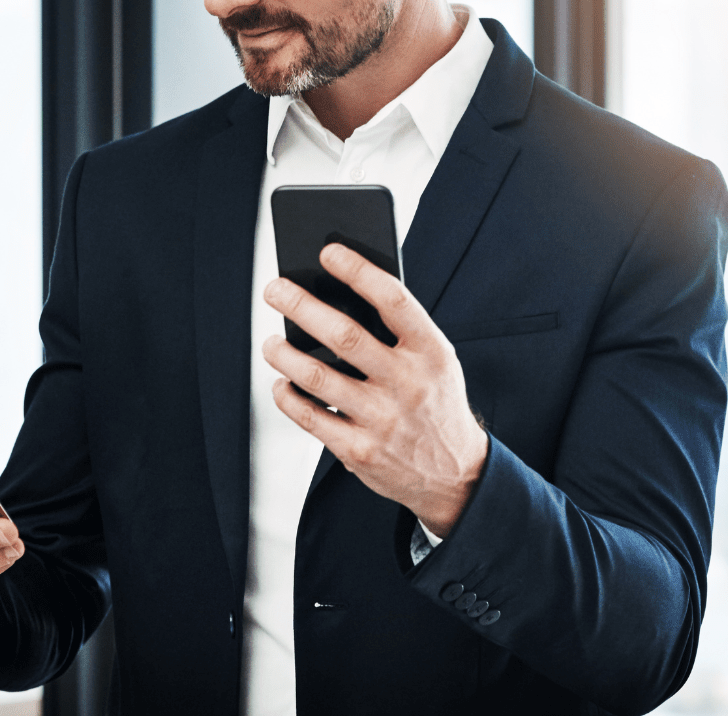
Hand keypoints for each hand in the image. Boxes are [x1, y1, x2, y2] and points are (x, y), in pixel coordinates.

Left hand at [263, 243, 487, 536]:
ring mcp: (382, 420)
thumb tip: (339, 296)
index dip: (359, 271)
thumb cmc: (435, 403)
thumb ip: (399, 334)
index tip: (328, 252)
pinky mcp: (360, 451)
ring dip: (284, 354)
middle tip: (275, 290)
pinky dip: (287, 396)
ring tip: (272, 342)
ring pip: (316, 377)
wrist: (455, 474)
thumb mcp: (436, 362)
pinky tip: (282, 384)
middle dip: (301, 306)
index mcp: (431, 352)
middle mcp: (408, 384)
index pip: (393, 301)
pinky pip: (309, 417)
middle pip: (344, 336)